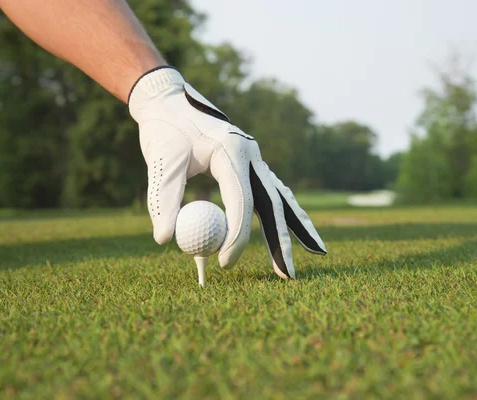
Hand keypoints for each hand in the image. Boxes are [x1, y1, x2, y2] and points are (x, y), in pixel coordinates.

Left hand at [128, 67, 326, 278]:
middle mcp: (251, 154)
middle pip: (272, 204)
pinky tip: (299, 231)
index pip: (242, 200)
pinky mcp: (249, 165)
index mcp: (232, 150)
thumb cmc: (164, 128)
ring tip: (316, 253)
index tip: (225, 263)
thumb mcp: (160, 162)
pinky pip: (272, 193)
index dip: (237, 235)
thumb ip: (163, 200)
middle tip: (288, 276)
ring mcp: (254, 159)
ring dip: (293, 228)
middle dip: (280, 241)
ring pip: (280, 198)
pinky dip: (284, 214)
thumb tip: (165, 240)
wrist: (169, 100)